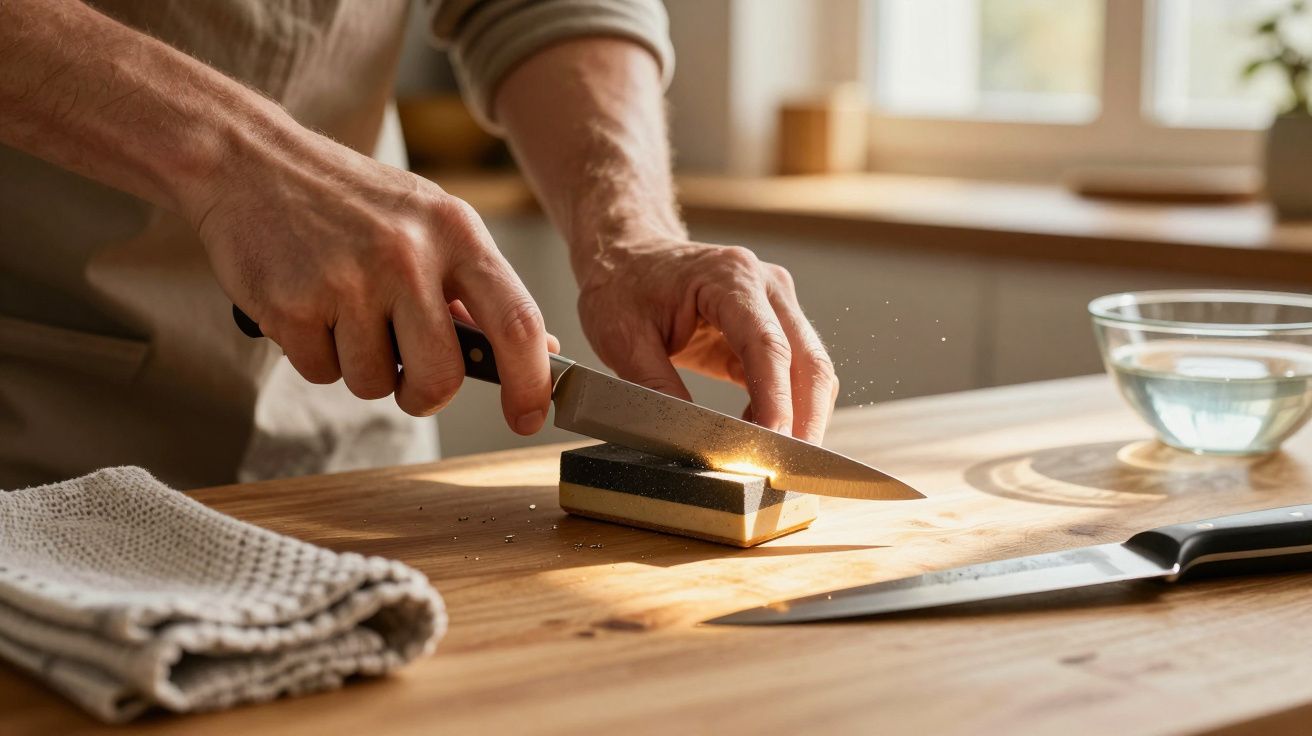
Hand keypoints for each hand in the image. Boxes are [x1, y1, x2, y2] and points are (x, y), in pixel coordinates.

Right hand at [185, 124, 552, 433]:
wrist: (250, 161)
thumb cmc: (351, 201)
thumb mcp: (429, 222)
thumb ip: (479, 287)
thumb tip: (541, 345)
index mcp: (456, 232)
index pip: (516, 321)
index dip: (530, 382)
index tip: (527, 416)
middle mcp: (408, 253)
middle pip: (441, 375)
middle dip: (424, 395)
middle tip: (408, 379)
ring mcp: (348, 278)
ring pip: (374, 382)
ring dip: (360, 367)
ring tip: (344, 313)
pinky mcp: (293, 303)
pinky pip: (320, 372)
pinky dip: (315, 354)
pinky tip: (309, 306)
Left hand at [575, 239, 838, 442]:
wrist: (628, 254)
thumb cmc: (622, 285)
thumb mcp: (622, 337)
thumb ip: (654, 386)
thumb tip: (686, 438)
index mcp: (730, 278)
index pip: (768, 345)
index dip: (776, 399)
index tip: (775, 443)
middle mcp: (767, 286)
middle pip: (807, 360)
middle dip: (805, 419)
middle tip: (789, 470)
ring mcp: (777, 305)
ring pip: (811, 369)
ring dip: (802, 418)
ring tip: (774, 460)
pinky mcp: (773, 327)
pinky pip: (793, 373)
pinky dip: (785, 409)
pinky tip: (760, 436)